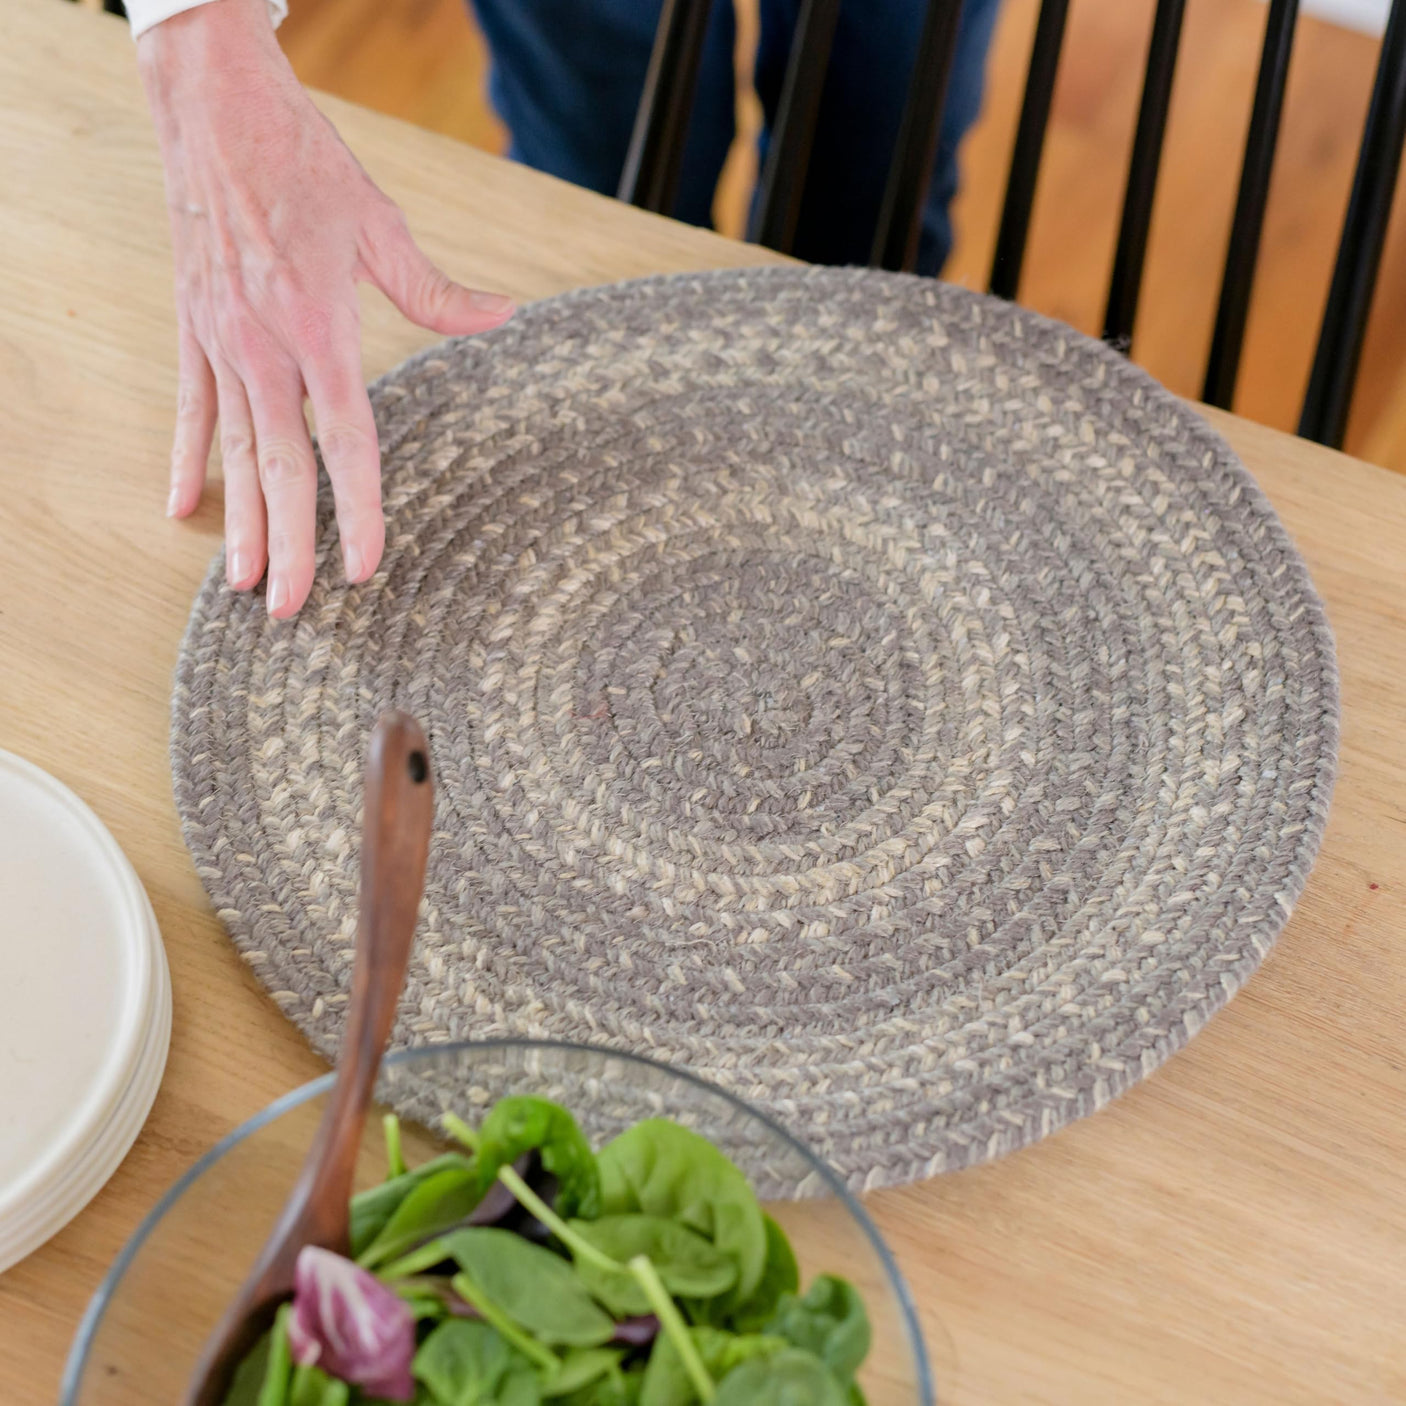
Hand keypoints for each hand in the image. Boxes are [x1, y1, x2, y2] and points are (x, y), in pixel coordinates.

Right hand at [138, 0, 513, 615]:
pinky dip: (188, 460)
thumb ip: (435, 291)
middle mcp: (264, 346)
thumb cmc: (302, 163)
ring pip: (232, 452)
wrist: (213, 108)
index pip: (347, 443)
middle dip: (288, 545)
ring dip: (239, 523)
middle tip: (292, 611)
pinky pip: (190, 409)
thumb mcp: (380, 224)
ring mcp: (220, 342)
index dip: (358, 510)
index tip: (365, 566)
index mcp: (319, 328)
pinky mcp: (191, 329)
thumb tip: (502, 317)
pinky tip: (182, 509)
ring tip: (242, 585)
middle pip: (281, 468)